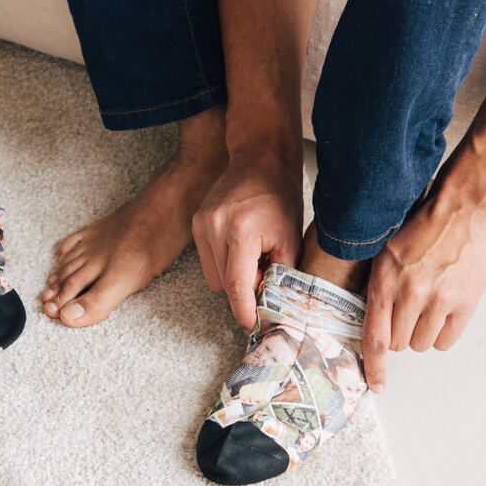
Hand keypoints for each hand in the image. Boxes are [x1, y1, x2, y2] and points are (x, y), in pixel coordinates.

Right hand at [192, 148, 302, 330]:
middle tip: (266, 276)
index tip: (252, 325)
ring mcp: (201, 224)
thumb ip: (279, 274)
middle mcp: (214, 227)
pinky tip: (240, 246)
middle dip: (245, 289)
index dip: (245, 311)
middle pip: (224, 284)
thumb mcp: (289, 238)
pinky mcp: (196, 222)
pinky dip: (224, 262)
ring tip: (253, 257)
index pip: (238, 285)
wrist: (260, 159)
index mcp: (241, 231)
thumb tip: (270, 305)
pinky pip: (207, 260)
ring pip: (213, 276)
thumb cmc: (280, 196)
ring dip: (233, 276)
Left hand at [362, 192, 485, 391]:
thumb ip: (375, 287)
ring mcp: (439, 299)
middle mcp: (410, 294)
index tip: (375, 384)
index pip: (374, 337)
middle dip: (397, 335)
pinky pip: (446, 340)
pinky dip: (440, 334)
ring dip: (419, 334)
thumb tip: (367, 320)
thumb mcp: (382, 254)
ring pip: (422, 344)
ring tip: (423, 308)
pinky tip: (439, 314)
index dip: (373, 365)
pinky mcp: (464, 303)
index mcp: (384, 282)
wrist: (458, 214)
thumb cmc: (418, 230)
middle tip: (402, 314)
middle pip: (399, 344)